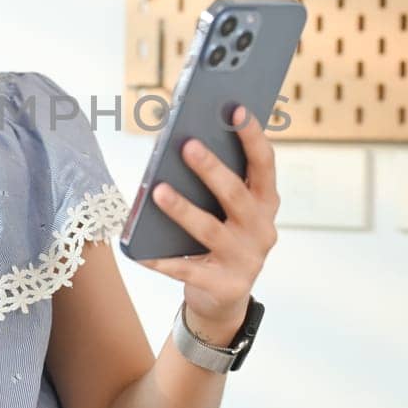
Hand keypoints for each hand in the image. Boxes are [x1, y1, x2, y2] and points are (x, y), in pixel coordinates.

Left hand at [136, 105, 278, 343]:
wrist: (224, 297)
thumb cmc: (222, 238)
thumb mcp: (229, 210)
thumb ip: (219, 182)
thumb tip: (184, 143)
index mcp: (266, 203)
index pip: (264, 164)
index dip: (252, 136)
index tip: (236, 109)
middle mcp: (261, 229)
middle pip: (236, 195)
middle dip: (212, 169)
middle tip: (187, 145)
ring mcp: (245, 259)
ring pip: (210, 230)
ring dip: (184, 209)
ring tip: (159, 190)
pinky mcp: (223, 285)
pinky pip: (187, 269)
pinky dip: (163, 260)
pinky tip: (141, 250)